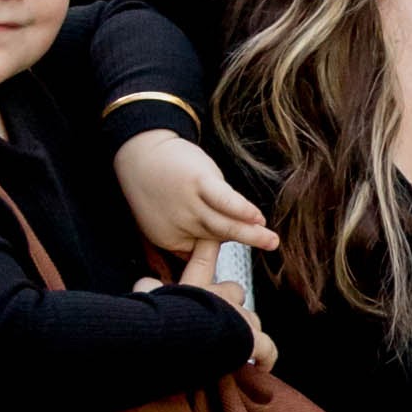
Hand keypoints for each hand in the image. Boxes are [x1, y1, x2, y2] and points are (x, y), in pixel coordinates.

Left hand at [116, 123, 272, 264]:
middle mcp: (182, 224)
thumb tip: (201, 259)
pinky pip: (223, 198)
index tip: (233, 234)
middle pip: (219, 238)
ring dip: (250, 233)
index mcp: (170, 238)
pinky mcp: (199, 181)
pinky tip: (256, 216)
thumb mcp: (156, 224)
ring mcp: (191, 203)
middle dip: (246, 244)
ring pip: (225, 223)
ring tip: (272, 241)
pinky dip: (240, 208)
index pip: (206, 247)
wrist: (139, 152)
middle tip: (270, 250)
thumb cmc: (151, 187)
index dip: (222, 240)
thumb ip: (179, 244)